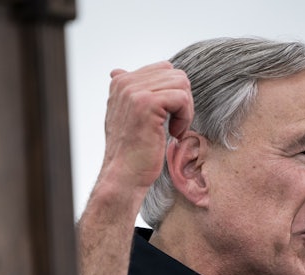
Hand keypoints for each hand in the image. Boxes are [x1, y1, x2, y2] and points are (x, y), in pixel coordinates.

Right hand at [98, 61, 194, 193]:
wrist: (124, 174)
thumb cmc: (131, 150)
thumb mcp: (127, 115)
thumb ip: (130, 93)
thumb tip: (119, 71)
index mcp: (121, 81)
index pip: (164, 70)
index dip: (174, 94)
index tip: (167, 117)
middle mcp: (125, 81)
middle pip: (176, 75)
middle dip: (183, 101)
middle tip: (175, 125)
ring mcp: (134, 91)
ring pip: (181, 84)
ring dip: (185, 110)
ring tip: (174, 130)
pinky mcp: (146, 103)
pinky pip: (182, 98)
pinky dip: (185, 117)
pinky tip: (174, 133)